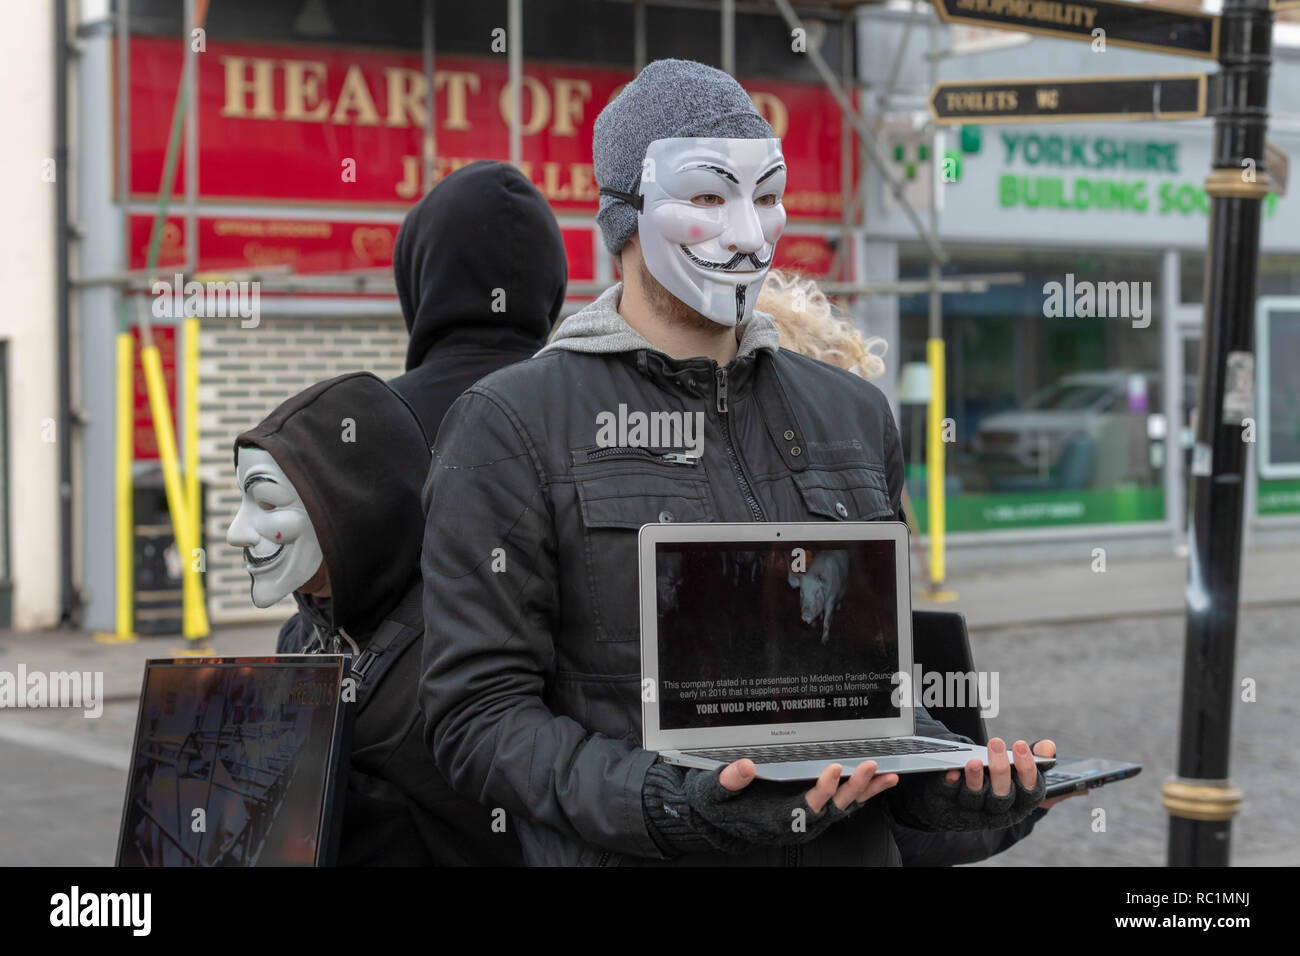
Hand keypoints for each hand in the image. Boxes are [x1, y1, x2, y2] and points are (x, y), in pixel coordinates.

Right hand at [719, 758, 899, 811]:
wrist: (722, 819)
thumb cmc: (718, 804)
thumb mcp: (713, 792)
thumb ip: (728, 781)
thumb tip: (744, 766)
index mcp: (777, 818)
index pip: (806, 806)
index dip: (822, 790)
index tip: (832, 768)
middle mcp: (799, 821)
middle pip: (834, 807)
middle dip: (854, 787)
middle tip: (870, 765)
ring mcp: (810, 817)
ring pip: (844, 806)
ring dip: (867, 791)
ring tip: (888, 774)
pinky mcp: (815, 809)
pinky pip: (845, 803)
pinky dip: (865, 792)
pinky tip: (883, 778)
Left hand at [896, 735, 1047, 831]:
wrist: (971, 803)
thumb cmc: (1003, 779)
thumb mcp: (1021, 770)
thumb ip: (1037, 758)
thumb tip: (1048, 747)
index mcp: (1023, 803)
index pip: (1030, 790)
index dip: (1026, 768)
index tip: (1020, 745)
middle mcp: (1001, 812)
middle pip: (1003, 795)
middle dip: (1000, 769)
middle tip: (996, 743)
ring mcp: (976, 813)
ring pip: (977, 798)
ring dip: (975, 779)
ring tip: (974, 760)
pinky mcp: (953, 808)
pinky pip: (952, 796)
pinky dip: (952, 783)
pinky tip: (953, 771)